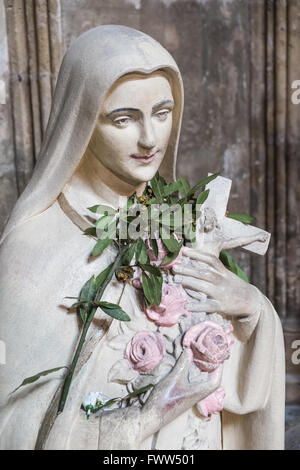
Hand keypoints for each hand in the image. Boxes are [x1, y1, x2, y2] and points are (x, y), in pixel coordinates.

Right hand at [98, 350, 221, 447]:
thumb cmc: (164, 400)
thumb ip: (183, 364)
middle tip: (210, 353)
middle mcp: (196, 395)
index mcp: (198, 392)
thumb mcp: (174, 378)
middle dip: (212, 367)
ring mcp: (189, 396)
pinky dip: (193, 373)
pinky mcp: (182, 396)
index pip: (215, 381)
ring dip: (202, 370)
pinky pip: (193, 383)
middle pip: (210, 381)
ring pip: (201, 382)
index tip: (218, 356)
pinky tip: (187, 366)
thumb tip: (189, 350)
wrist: (151, 416)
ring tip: (201, 357)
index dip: (219, 369)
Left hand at [172, 247, 260, 317]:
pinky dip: (198, 306)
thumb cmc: (233, 286)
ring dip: (190, 283)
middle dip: (188, 269)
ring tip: (176, 280)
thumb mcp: (225, 274)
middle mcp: (222, 280)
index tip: (184, 250)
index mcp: (222, 271)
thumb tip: (193, 261)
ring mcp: (221, 293)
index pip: (210, 259)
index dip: (197, 254)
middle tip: (175, 267)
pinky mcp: (222, 306)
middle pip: (204, 272)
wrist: (251, 301)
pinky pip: (208, 306)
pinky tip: (187, 305)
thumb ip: (212, 269)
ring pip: (204, 287)